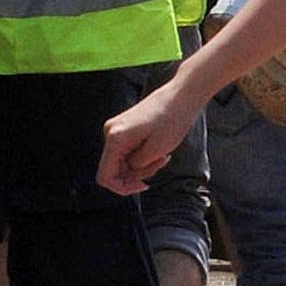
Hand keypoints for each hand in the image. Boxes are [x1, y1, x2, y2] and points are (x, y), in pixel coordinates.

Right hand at [100, 81, 197, 195]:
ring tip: (163, 157)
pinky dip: (143, 157)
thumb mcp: (156, 151)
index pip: (105, 176)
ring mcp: (116, 130)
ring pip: (124, 162)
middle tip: (160, 165)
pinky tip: (159, 151)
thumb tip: (128, 170)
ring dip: (143, 166)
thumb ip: (137, 166)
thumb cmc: (172, 119)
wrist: (181, 96)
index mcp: (115, 138)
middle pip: (115, 170)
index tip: (143, 186)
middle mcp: (110, 133)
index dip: (122, 188)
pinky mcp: (125, 128)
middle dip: (137, 174)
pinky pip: (129, 152)